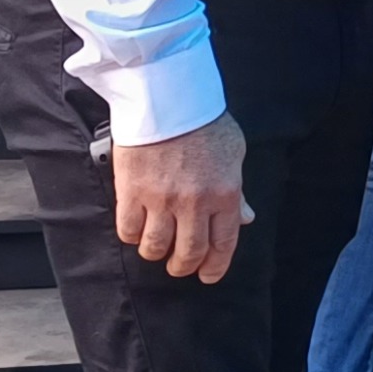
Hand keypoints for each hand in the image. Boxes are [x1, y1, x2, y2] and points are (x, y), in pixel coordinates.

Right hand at [112, 118, 248, 282]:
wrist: (167, 96)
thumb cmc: (203, 121)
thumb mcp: (234, 153)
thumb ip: (237, 191)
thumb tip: (244, 218)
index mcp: (224, 193)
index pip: (222, 244)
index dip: (214, 267)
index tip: (208, 275)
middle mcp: (194, 203)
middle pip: (189, 253)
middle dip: (185, 266)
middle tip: (181, 266)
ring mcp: (161, 199)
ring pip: (155, 248)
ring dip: (157, 253)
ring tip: (157, 247)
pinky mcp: (131, 191)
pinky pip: (128, 230)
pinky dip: (132, 235)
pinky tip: (137, 228)